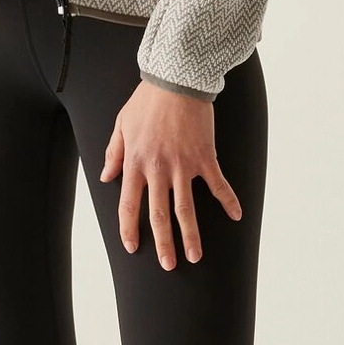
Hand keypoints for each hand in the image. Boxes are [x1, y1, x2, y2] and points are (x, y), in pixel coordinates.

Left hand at [102, 80, 239, 266]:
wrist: (176, 79)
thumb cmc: (147, 100)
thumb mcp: (121, 124)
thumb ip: (114, 153)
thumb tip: (107, 177)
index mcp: (135, 163)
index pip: (128, 205)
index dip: (129, 229)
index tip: (133, 247)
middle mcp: (158, 169)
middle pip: (159, 215)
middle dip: (164, 244)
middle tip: (169, 266)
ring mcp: (182, 165)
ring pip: (186, 208)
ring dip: (192, 235)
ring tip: (196, 257)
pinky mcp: (204, 157)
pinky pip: (217, 184)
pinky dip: (228, 200)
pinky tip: (236, 216)